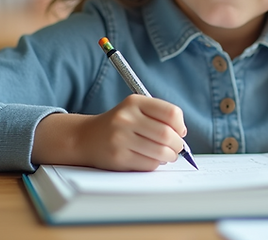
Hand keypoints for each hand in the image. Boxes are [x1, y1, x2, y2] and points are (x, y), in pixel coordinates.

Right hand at [32, 95, 186, 170]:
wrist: (85, 138)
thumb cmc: (117, 125)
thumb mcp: (134, 109)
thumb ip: (158, 115)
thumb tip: (182, 133)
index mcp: (134, 102)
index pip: (171, 113)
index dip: (180, 125)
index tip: (179, 131)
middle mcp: (126, 118)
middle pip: (167, 135)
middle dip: (178, 145)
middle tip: (176, 148)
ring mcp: (121, 138)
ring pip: (160, 152)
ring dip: (169, 156)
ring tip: (166, 155)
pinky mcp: (118, 157)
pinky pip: (149, 164)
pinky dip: (155, 164)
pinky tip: (151, 159)